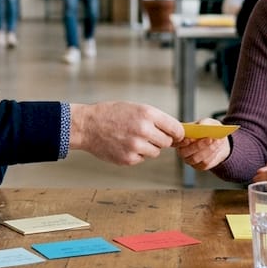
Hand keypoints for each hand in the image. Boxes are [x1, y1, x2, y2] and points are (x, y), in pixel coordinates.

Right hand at [70, 102, 184, 164]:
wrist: (87, 126)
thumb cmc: (111, 114)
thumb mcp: (135, 108)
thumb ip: (155, 119)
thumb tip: (174, 132)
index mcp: (147, 114)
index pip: (176, 128)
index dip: (178, 134)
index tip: (177, 136)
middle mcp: (144, 130)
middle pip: (167, 142)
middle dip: (161, 140)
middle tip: (149, 136)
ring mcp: (136, 146)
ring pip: (155, 152)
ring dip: (148, 148)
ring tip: (132, 139)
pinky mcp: (129, 159)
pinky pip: (141, 159)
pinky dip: (136, 154)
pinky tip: (124, 145)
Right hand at [176, 117, 230, 169]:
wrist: (220, 141)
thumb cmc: (210, 130)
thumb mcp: (209, 123)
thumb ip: (204, 123)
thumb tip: (202, 125)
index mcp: (180, 138)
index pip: (175, 142)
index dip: (181, 141)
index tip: (190, 138)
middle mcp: (182, 150)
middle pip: (184, 152)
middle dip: (198, 145)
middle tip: (209, 139)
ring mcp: (190, 159)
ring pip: (195, 158)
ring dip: (208, 149)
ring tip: (217, 141)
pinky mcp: (199, 166)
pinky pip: (204, 163)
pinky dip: (212, 154)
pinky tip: (217, 147)